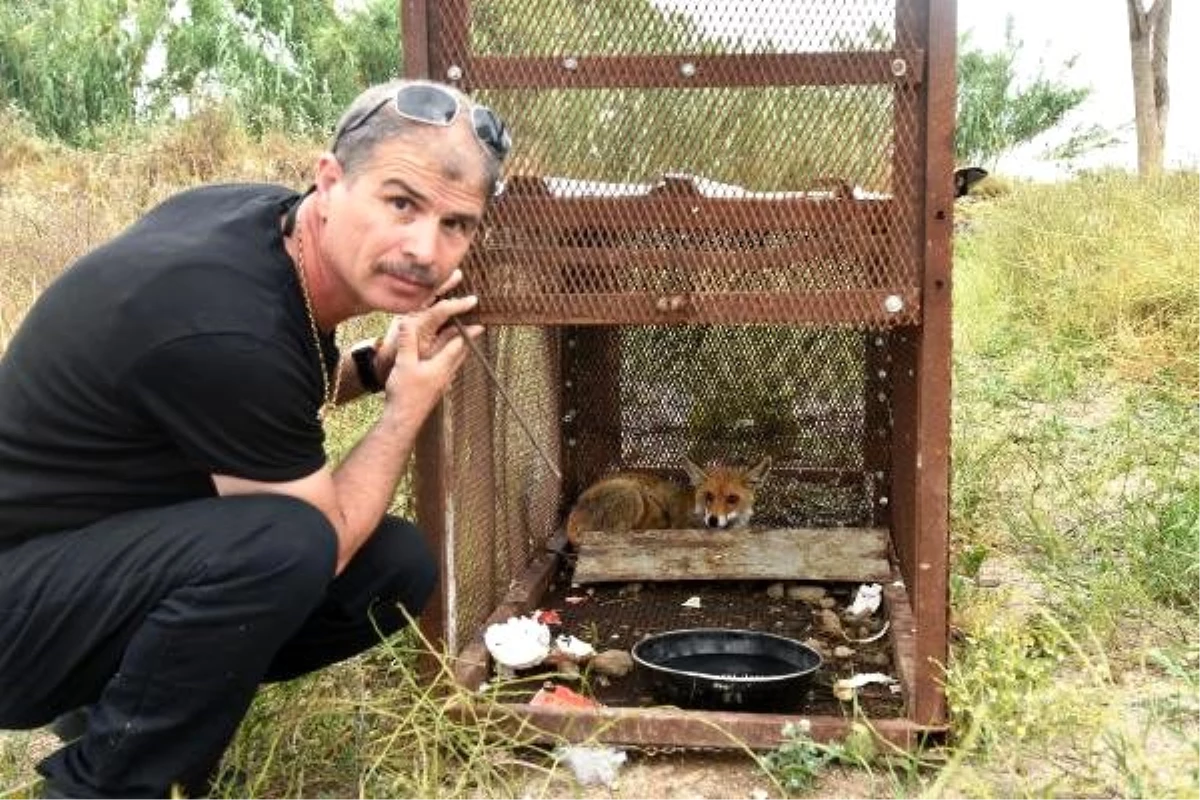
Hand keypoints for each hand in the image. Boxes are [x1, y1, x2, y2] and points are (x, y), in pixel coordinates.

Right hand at [378, 273, 483, 424]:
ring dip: (459, 353)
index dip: (467, 334)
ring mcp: (442, 384)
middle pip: (461, 355)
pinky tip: (444, 365)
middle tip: (474, 333)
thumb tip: (406, 323)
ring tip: (461, 345)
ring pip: (456, 364)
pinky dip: (450, 362)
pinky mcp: (436, 391)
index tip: (479, 326)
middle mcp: (446, 375)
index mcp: (441, 366)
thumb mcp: (403, 363)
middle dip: (467, 343)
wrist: (403, 420)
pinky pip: (448, 372)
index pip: (458, 346)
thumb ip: (406, 342)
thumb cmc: (405, 394)